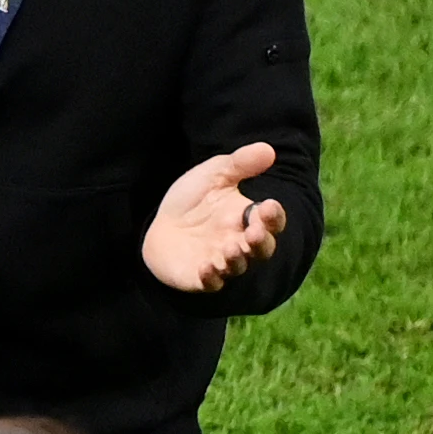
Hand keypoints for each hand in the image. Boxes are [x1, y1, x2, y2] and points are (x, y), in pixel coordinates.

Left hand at [143, 144, 286, 291]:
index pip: (270, 221)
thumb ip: (239, 163)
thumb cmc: (193, 200)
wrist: (159, 224)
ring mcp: (220, 261)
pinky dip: (212, 278)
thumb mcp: (213, 175)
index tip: (268, 205)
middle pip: (261, 248)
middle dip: (261, 242)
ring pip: (238, 267)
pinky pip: (211, 283)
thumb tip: (268, 150)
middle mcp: (239, 242)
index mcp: (247, 218)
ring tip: (230, 248)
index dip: (273, 216)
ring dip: (237, 259)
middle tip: (254, 232)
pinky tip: (206, 268)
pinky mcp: (199, 278)